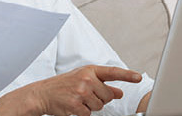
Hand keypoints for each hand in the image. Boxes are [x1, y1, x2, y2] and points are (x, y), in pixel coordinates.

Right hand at [0, 65, 142, 115]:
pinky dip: (82, 112)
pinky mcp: (76, 104)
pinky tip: (73, 105)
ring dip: (91, 106)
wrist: (43, 93)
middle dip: (100, 98)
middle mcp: (86, 79)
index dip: (127, 75)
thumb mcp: (82, 80)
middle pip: (108, 95)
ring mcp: (81, 91)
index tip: (138, 77)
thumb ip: (102, 85)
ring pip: (100, 106)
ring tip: (78, 99)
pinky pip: (89, 114)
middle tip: (85, 94)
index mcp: (89, 70)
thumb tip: (119, 92)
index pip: (112, 72)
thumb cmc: (63, 86)